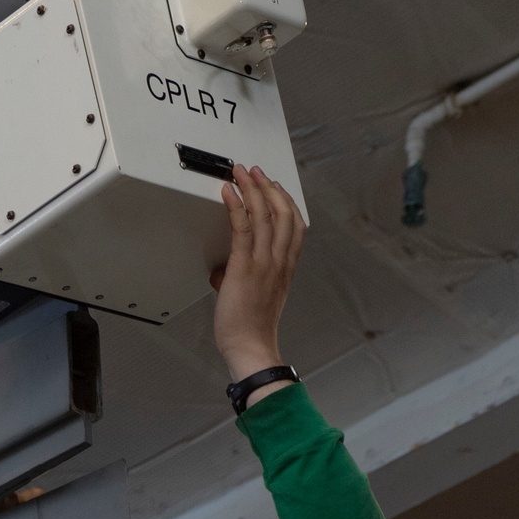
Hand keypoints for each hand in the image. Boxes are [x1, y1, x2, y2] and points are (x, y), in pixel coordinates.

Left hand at [210, 165, 305, 399]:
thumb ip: (243, 279)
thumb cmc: (252, 330)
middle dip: (269, 186)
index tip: (275, 186)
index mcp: (285, 269)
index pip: (295, 226)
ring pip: (265, 215)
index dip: (286, 200)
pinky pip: (243, 229)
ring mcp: (264, 264)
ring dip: (252, 188)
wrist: (251, 348)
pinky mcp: (245, 268)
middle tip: (255, 171)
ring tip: (241, 172)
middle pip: (284, 213)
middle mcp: (279, 262)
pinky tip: (229, 192)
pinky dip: (236, 206)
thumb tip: (223, 273)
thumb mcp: (256, 299)